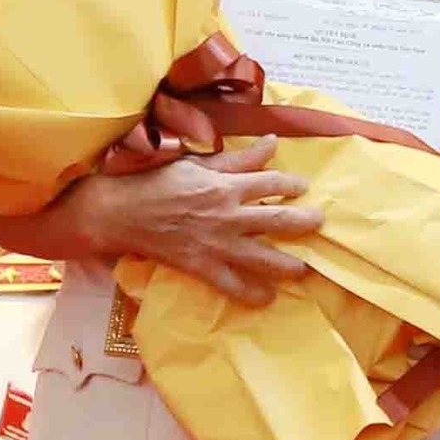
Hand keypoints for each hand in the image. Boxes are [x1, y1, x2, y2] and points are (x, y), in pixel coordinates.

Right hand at [63, 136, 322, 305]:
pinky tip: (265, 297)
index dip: (292, 183)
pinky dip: (251, 294)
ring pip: (262, 257)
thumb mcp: (199, 163)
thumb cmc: (158, 182)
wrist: (120, 212)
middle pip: (278, 219)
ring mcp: (216, 243)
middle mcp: (227, 215)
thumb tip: (273, 141)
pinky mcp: (201, 266)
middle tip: (318, 223)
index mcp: (226, 185)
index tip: (303, 186)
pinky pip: (232, 285)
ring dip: (287, 265)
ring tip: (301, 269)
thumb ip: (239, 157)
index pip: (272, 181)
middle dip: (304, 222)